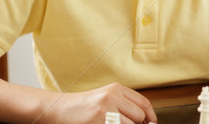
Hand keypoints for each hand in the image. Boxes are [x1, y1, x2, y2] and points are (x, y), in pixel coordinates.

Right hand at [40, 83, 156, 123]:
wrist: (57, 109)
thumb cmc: (82, 107)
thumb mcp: (105, 98)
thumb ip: (124, 104)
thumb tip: (145, 119)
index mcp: (116, 89)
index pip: (143, 103)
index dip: (150, 116)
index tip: (151, 123)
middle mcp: (112, 97)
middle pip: (139, 116)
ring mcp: (104, 110)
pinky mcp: (98, 122)